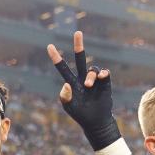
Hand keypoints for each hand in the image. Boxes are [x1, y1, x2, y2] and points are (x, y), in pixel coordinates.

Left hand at [46, 31, 120, 150]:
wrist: (96, 122)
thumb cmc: (80, 114)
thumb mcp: (69, 107)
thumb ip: (64, 97)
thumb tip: (66, 84)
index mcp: (72, 83)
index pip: (63, 68)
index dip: (56, 57)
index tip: (49, 46)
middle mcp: (82, 78)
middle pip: (81, 58)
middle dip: (79, 45)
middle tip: (77, 32)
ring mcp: (94, 80)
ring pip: (92, 69)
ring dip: (90, 75)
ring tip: (88, 85)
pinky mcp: (105, 84)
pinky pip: (104, 73)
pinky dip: (102, 73)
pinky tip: (101, 76)